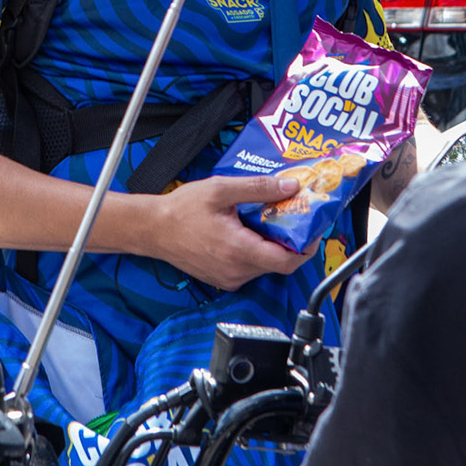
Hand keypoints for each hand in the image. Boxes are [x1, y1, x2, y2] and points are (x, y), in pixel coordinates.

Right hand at [141, 174, 309, 290]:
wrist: (152, 229)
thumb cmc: (180, 211)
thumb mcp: (221, 189)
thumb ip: (258, 188)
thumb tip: (289, 187)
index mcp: (238, 250)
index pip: (286, 261)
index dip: (306, 248)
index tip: (313, 230)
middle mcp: (235, 270)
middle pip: (278, 263)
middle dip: (291, 242)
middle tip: (296, 218)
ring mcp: (229, 277)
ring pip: (265, 266)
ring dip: (274, 246)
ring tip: (273, 220)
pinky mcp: (222, 278)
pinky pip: (250, 268)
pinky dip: (258, 251)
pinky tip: (252, 231)